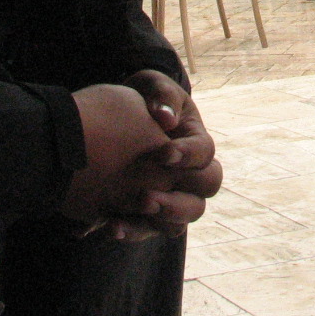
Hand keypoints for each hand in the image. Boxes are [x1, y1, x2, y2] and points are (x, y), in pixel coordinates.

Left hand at [63, 74, 220, 240]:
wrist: (114, 115)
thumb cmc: (142, 98)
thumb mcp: (152, 85)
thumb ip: (162, 94)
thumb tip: (166, 119)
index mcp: (196, 144)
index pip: (205, 154)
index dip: (187, 156)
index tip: (163, 154)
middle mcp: (188, 176)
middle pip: (200, 200)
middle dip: (177, 202)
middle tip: (147, 196)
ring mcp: (169, 197)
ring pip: (176, 224)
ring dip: (155, 222)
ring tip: (127, 216)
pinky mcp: (145, 212)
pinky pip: (144, 229)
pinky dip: (128, 230)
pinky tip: (110, 225)